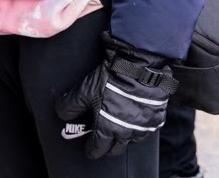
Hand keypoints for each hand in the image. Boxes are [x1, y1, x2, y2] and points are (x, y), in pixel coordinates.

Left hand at [55, 34, 176, 158]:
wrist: (139, 67)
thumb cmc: (112, 78)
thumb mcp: (85, 90)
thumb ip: (70, 105)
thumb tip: (61, 112)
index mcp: (107, 128)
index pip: (98, 148)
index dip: (92, 150)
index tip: (90, 150)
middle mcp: (126, 131)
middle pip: (116, 149)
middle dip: (109, 148)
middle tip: (104, 143)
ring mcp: (143, 126)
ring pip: (133, 140)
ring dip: (126, 137)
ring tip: (120, 129)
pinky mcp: (156, 117)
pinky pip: (148, 128)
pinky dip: (141, 126)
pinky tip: (137, 119)